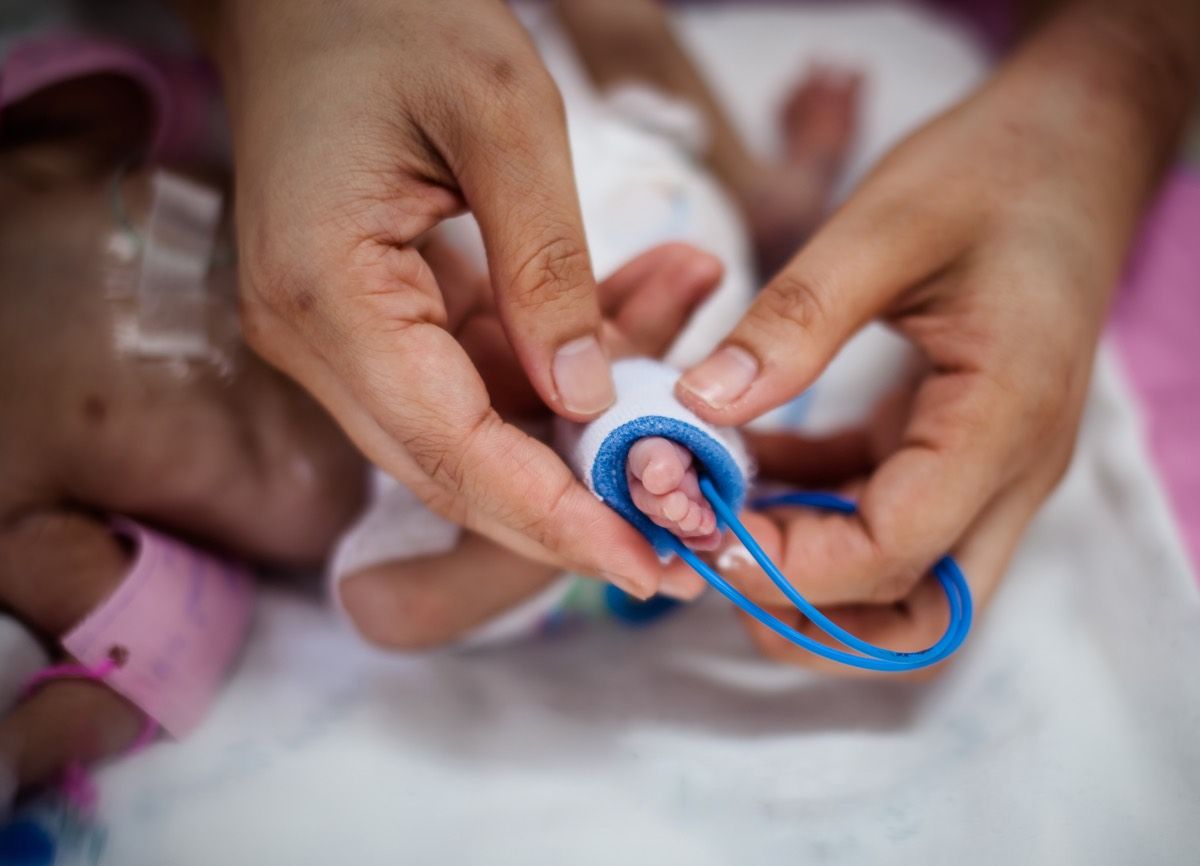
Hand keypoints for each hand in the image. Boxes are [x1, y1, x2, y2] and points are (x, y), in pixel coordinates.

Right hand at [201, 0, 670, 594]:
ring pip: (476, 426)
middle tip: (682, 530)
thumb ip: (547, 267)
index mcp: (329, 296)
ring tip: (685, 308)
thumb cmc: (390, 19)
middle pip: (454, 467)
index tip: (644, 563)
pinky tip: (639, 293)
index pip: (450, 450)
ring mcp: (340, 336)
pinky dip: (560, 356)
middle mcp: (317, 339)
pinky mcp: (372, 320)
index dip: (551, 519)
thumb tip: (586, 399)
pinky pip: (475, 374)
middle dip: (575, 505)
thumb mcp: (502, 116)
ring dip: (586, 407)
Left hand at [676, 2, 1198, 670]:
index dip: (788, 564)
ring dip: (808, 578)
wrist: (1069, 150)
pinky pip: (882, 514)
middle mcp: (1006, 469)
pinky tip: (740, 470)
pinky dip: (811, 512)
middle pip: (913, 610)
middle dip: (803, 610)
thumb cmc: (991, 175)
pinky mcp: (953, 446)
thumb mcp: (883, 228)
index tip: (696, 528)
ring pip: (901, 581)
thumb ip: (795, 320)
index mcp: (1000, 421)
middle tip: (703, 556)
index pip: (894, 551)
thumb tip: (700, 405)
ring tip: (714, 526)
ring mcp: (984, 466)